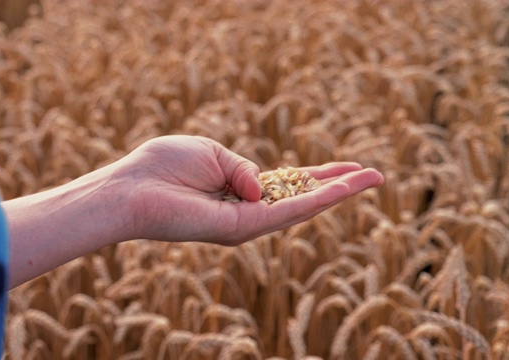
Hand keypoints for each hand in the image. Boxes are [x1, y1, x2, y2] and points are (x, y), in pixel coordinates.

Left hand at [4, 135, 383, 285]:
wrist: (132, 188)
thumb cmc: (164, 166)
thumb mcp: (212, 154)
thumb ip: (243, 168)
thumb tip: (263, 185)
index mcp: (239, 189)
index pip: (288, 183)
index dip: (318, 175)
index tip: (348, 167)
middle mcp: (247, 210)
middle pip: (302, 197)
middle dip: (339, 186)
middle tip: (375, 176)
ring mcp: (246, 222)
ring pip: (302, 207)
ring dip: (339, 192)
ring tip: (372, 178)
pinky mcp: (240, 228)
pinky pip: (285, 211)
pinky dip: (315, 199)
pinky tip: (342, 188)